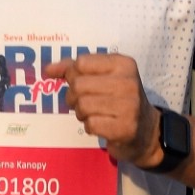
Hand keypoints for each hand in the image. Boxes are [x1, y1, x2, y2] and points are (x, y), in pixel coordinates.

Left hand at [60, 53, 162, 167]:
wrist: (146, 131)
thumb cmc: (119, 99)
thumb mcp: (102, 77)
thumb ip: (74, 69)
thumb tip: (47, 69)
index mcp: (122, 64)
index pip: (81, 63)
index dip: (73, 75)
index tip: (81, 83)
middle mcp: (128, 81)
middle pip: (78, 85)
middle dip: (74, 97)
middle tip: (86, 102)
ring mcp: (129, 106)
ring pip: (82, 105)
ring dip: (82, 113)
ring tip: (95, 114)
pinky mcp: (125, 128)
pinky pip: (90, 124)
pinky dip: (90, 127)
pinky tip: (102, 125)